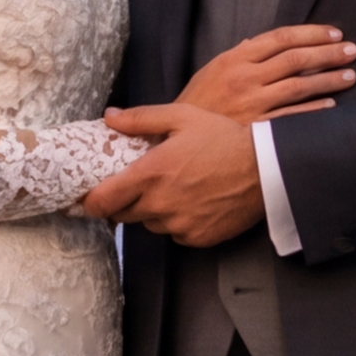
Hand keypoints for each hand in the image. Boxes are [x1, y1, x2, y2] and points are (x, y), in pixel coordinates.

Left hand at [95, 101, 270, 247]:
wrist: (265, 168)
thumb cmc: (223, 139)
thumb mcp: (182, 118)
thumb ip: (141, 119)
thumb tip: (110, 117)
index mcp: (151, 174)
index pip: (103, 201)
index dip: (91, 202)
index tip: (90, 198)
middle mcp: (160, 204)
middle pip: (123, 215)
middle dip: (125, 202)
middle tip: (139, 186)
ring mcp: (179, 224)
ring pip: (150, 224)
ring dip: (152, 211)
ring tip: (174, 190)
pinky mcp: (197, 238)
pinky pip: (174, 233)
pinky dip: (176, 221)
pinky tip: (192, 202)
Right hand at [177, 23, 353, 127]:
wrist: (176, 140)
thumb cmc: (197, 104)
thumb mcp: (211, 71)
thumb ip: (237, 56)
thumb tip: (257, 42)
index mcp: (234, 59)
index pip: (281, 38)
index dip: (311, 34)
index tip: (334, 33)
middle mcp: (245, 78)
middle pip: (295, 59)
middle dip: (328, 53)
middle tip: (351, 50)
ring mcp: (252, 105)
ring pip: (299, 87)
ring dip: (329, 80)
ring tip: (350, 75)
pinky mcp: (256, 129)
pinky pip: (292, 118)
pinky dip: (314, 111)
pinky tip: (331, 106)